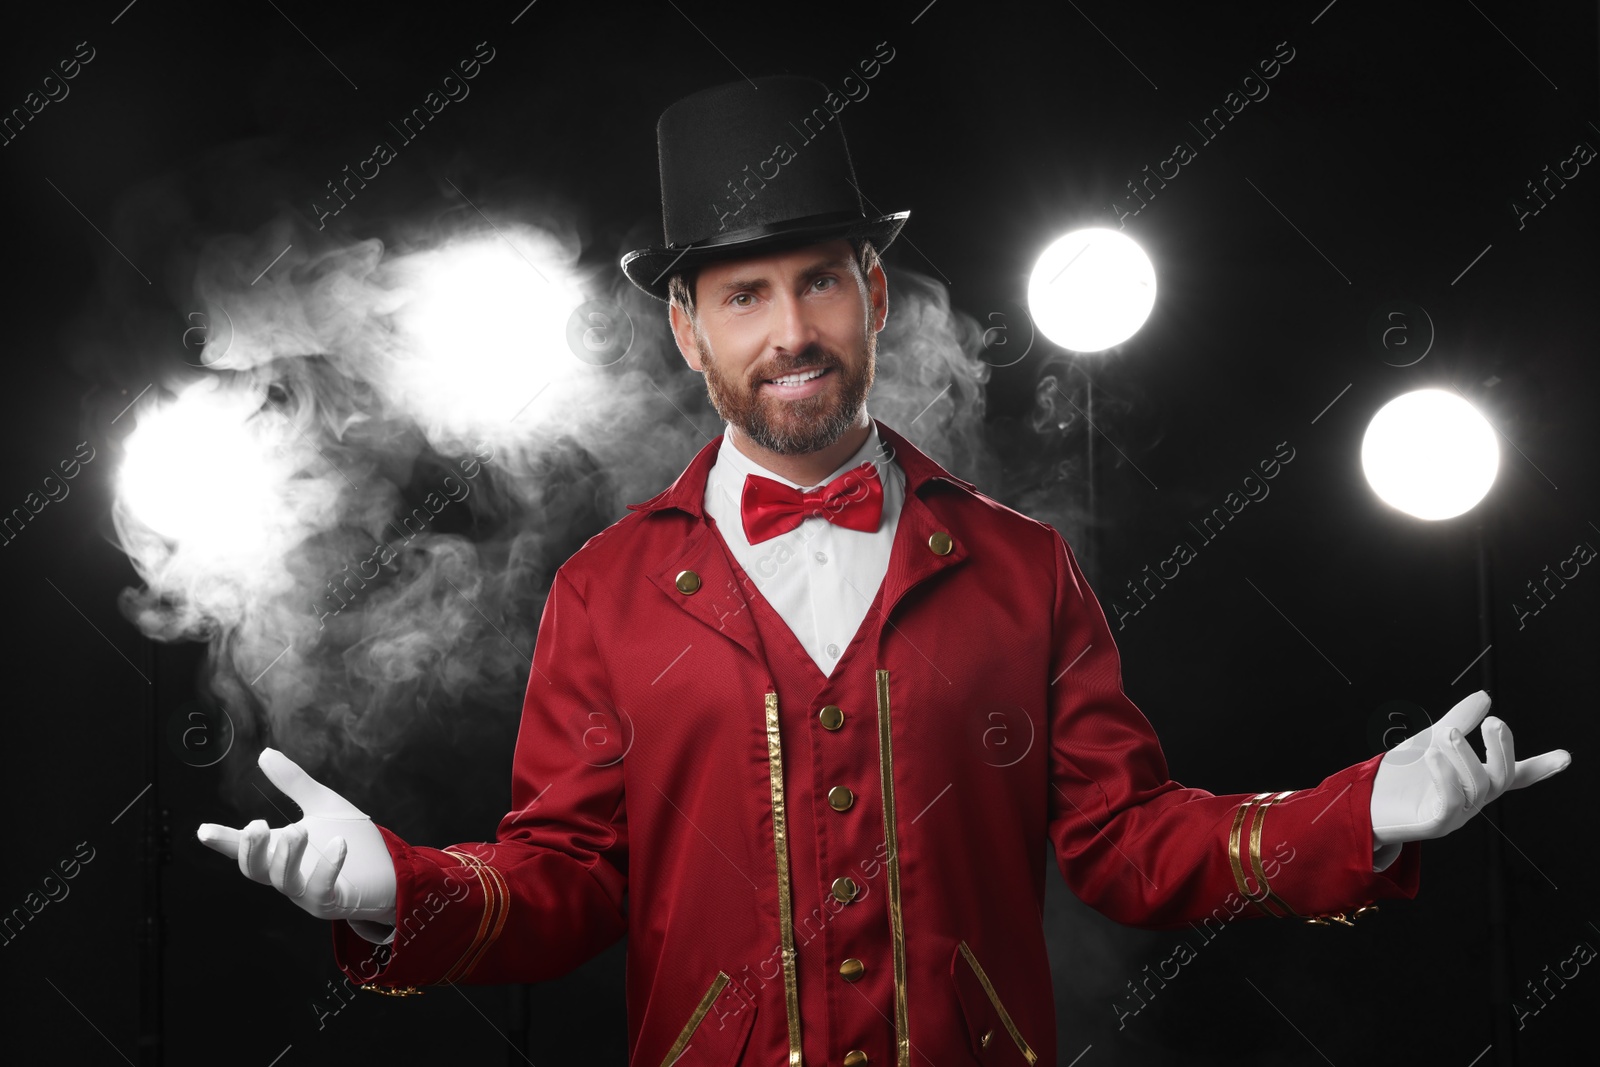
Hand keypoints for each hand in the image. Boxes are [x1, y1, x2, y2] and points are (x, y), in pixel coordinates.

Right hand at [196, 747, 396, 922]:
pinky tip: (339, 844)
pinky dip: (327, 867)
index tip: (203, 830)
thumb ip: (294, 783)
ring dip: (286, 855)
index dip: (223, 841)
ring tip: (298, 830)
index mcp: (280, 851)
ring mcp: (306, 892)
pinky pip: (321, 889)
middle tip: (257, 825)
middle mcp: (287, 874)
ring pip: (282, 881)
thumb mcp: (322, 804)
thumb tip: (264, 753)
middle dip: (251, 850)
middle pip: (255, 870)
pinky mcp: (331, 902)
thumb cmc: (352, 839)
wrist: (390, 870)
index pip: (245, 848)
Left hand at [1370, 691, 1570, 845]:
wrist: (1363, 802)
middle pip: (1500, 777)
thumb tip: (1485, 696)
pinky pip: (1449, 803)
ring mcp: (1456, 815)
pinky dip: (1445, 777)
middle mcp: (1472, 800)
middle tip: (1495, 721)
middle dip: (1502, 749)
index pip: (1514, 774)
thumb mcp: (1431, 741)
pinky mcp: (1434, 824)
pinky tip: (1433, 755)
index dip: (1540, 767)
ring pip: (1476, 787)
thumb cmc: (1401, 776)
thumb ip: (1458, 721)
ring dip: (1465, 756)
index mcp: (1474, 780)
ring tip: (1448, 734)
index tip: (1565, 756)